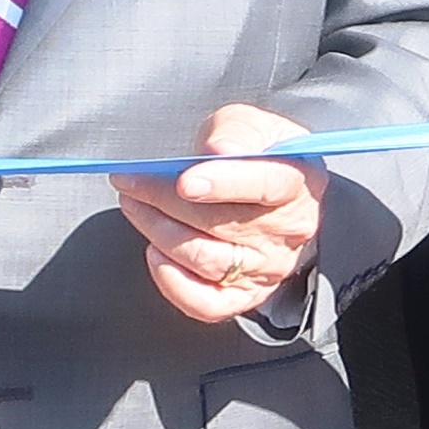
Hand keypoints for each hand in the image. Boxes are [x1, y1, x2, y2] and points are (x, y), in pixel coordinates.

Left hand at [116, 103, 323, 325]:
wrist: (270, 193)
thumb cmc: (257, 155)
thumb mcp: (253, 125)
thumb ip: (238, 130)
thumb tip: (219, 148)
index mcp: (298, 182)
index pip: (267, 184)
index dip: (225, 183)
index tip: (185, 180)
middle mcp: (288, 230)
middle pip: (221, 222)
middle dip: (164, 199)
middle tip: (130, 180)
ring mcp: (267, 267)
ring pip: (205, 258)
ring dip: (158, 230)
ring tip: (135, 205)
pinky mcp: (244, 295)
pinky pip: (206, 303)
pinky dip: (172, 281)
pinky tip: (156, 252)